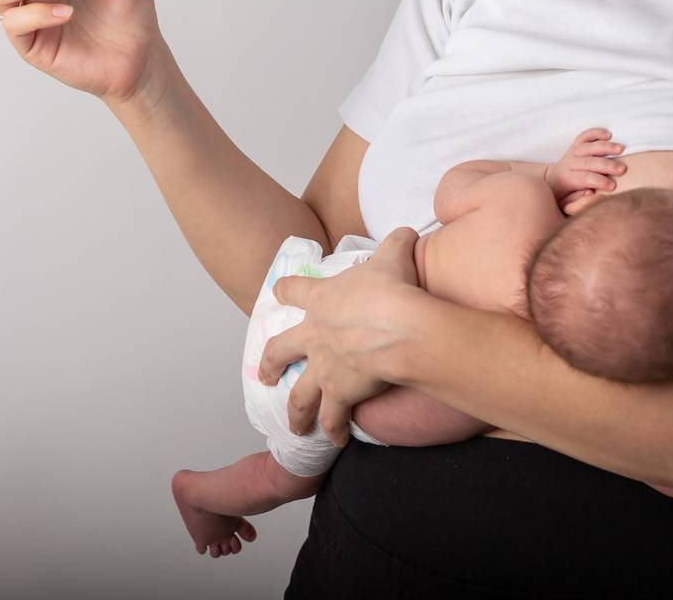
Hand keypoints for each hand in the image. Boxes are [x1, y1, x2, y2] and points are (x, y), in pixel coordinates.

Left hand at [256, 228, 424, 447]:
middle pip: (279, 350)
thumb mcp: (394, 255)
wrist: (399, 327)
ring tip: (294, 427)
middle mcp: (314, 335)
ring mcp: (324, 367)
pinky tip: (336, 439)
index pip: (293, 290)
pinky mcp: (340, 393)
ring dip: (295, 412)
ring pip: (299, 395)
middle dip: (270, 364)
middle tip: (265, 376)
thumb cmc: (393, 289)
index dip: (285, 290)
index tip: (277, 292)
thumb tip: (407, 232)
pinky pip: (333, 417)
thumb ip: (396, 243)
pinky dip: (334, 429)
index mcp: (321, 299)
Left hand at [545, 127, 625, 215]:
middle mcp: (569, 163)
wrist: (551, 180)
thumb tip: (590, 192)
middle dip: (607, 165)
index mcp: (566, 178)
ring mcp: (573, 152)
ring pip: (589, 146)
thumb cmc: (562, 195)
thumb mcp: (566, 203)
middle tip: (622, 169)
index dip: (599, 181)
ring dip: (606, 147)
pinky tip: (608, 135)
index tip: (613, 186)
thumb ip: (577, 200)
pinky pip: (585, 136)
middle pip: (589, 161)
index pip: (584, 178)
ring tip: (621, 149)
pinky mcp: (576, 145)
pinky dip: (596, 133)